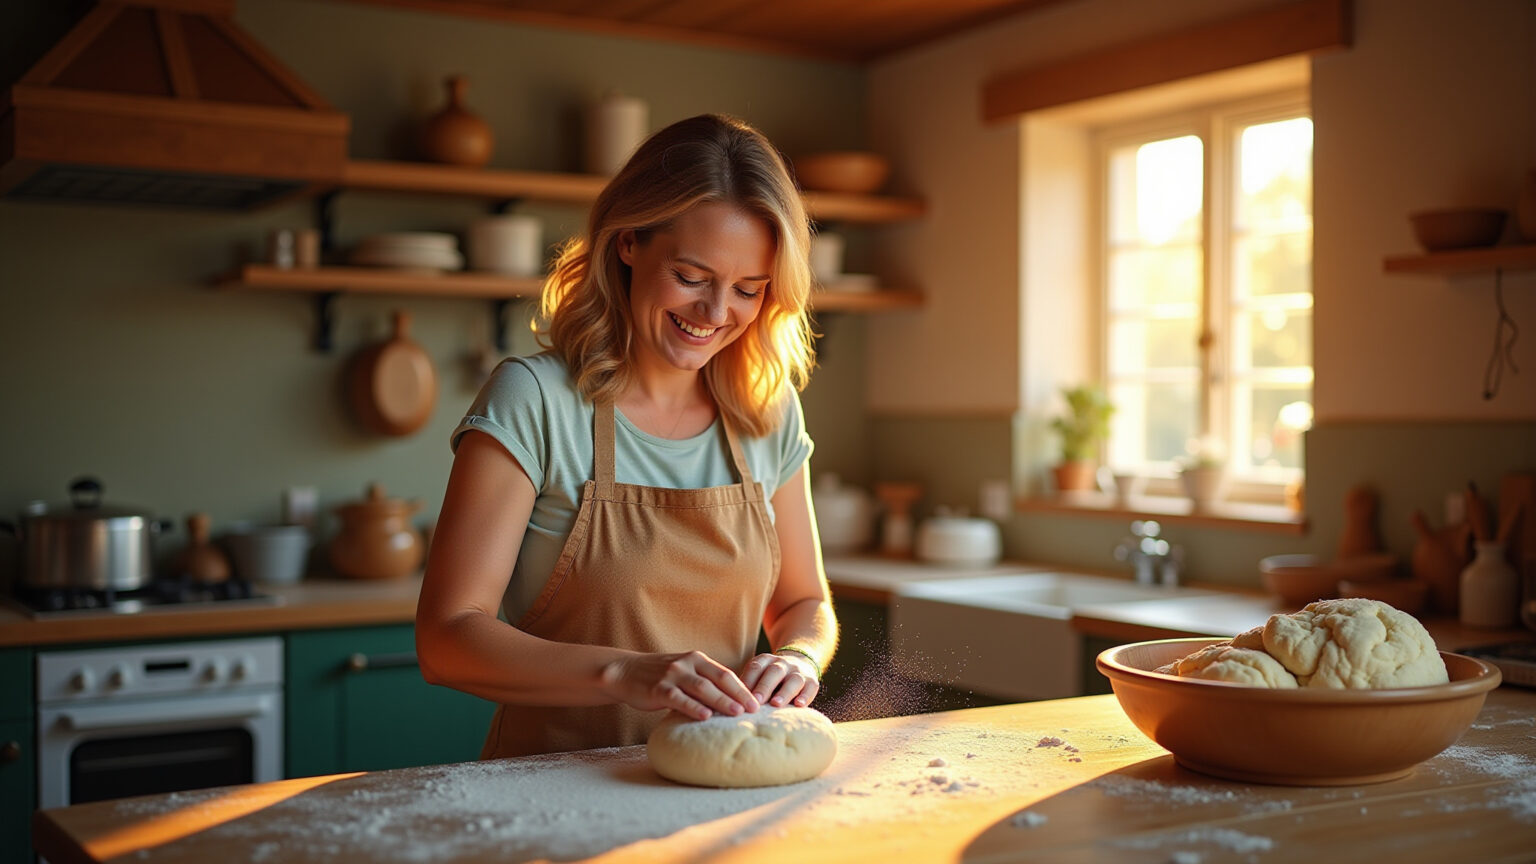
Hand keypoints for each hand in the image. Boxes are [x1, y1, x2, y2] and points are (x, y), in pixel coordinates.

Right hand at [600, 650, 759, 720]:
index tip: (756, 701)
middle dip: (738, 695)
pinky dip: (693, 707)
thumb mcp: (684, 671)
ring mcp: (672, 676)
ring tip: (736, 713)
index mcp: (696, 659)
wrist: (625, 672)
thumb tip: (730, 701)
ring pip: (702, 688)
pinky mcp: (658, 689)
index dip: (742, 687)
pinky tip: (705, 716)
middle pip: (718, 680)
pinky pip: (679, 699)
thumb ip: (703, 681)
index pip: (725, 674)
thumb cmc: (659, 676)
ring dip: (721, 701)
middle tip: (753, 709)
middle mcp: (687, 664)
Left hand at [739, 651, 819, 708]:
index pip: (756, 667)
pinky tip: (799, 705)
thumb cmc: (769, 679)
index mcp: (765, 661)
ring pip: (793, 679)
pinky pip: (811, 687)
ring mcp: (798, 671)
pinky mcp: (812, 681)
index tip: (740, 696)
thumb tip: (728, 704)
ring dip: (784, 692)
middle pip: (774, 672)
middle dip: (764, 687)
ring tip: (776, 704)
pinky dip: (806, 696)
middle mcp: (782, 664)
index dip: (748, 681)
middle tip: (756, 701)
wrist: (799, 663)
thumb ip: (746, 687)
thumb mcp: (757, 676)